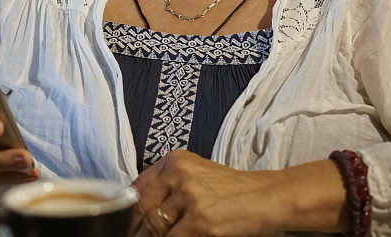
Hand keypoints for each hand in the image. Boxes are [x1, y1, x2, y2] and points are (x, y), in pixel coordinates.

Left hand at [130, 150, 280, 236]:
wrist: (267, 197)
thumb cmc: (231, 189)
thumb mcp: (195, 174)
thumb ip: (167, 184)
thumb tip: (136, 206)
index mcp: (174, 161)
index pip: (137, 188)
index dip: (126, 210)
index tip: (123, 222)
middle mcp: (180, 175)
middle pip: (143, 209)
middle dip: (136, 228)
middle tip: (132, 235)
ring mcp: (191, 199)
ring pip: (155, 227)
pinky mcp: (202, 222)